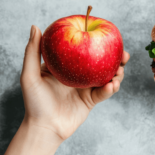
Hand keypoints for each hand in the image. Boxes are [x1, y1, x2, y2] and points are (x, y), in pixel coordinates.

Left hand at [3, 25, 129, 154]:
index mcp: (68, 66)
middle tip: (124, 55)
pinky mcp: (92, 100)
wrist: (44, 128)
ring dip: (117, 74)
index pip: (85, 50)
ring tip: (119, 72)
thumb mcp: (30, 75)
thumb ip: (32, 52)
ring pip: (108, 77)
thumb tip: (35, 26)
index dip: (98, 43)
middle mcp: (80, 75)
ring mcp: (87, 87)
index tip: (107, 36)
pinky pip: (104, 93)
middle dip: (116, 59)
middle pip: (102, 63)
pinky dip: (110, 89)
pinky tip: (111, 85)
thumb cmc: (34, 102)